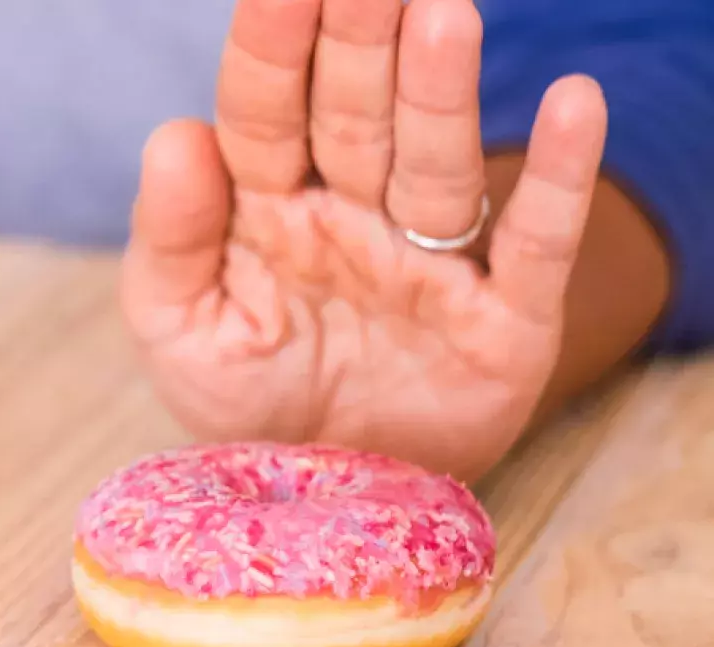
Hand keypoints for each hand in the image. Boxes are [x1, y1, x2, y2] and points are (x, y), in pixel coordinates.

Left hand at [120, 0, 609, 480]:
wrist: (331, 501)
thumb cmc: (251, 399)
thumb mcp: (180, 330)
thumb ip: (169, 238)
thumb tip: (175, 135)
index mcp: (265, 206)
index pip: (264, 111)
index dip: (271, 48)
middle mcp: (351, 214)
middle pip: (354, 114)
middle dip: (359, 41)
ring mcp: (428, 259)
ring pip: (433, 161)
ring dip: (440, 91)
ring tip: (443, 14)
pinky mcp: (501, 318)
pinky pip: (531, 242)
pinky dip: (554, 179)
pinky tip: (573, 107)